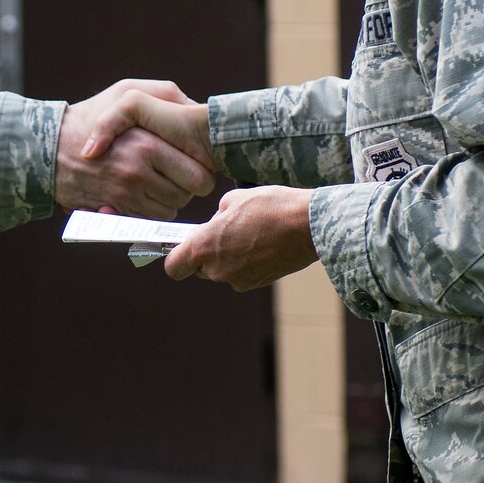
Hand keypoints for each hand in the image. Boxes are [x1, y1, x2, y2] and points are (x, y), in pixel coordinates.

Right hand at [58, 80, 215, 216]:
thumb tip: (196, 108)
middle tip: (180, 175)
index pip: (198, 176)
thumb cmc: (91, 115)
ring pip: (170, 210)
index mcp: (148, 145)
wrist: (49, 148)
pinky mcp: (114, 209)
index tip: (195, 163)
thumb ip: (165, 95)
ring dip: (169, 199)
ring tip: (158, 180)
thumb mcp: (126, 92)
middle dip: (188, 187)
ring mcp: (125, 195)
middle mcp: (138, 173)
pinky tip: (143, 191)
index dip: (201, 172)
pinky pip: (149, 219)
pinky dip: (151, 209)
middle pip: (187, 196)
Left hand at [162, 185, 316, 291]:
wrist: (309, 225)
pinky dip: (249, 263)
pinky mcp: (257, 283)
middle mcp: (217, 269)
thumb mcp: (235, 199)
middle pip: (200, 268)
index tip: (186, 247)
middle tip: (228, 231)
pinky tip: (265, 243)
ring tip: (252, 234)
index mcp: (204, 246)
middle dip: (209, 253)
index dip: (177, 257)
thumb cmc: (271, 207)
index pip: (174, 267)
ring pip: (223, 270)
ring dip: (230, 257)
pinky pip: (243, 273)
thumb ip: (217, 215)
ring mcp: (238, 279)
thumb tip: (217, 223)